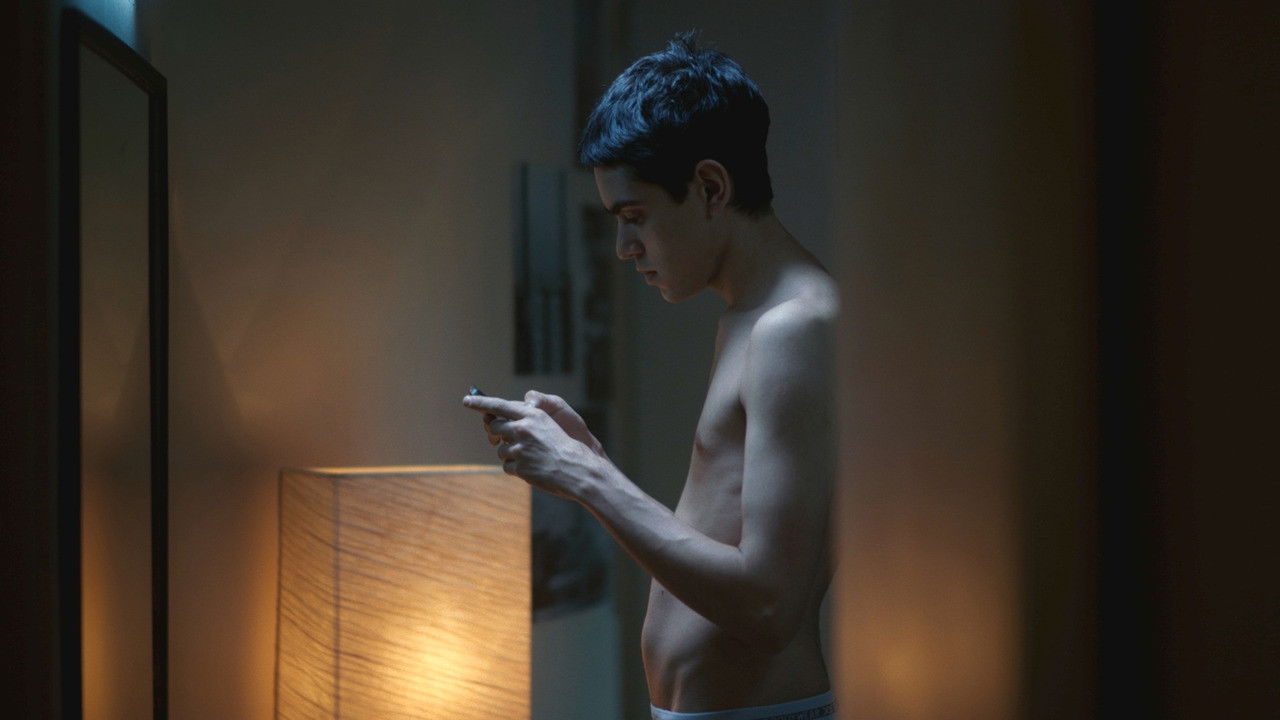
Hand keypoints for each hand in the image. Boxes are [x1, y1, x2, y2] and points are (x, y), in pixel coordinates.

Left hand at [462, 393, 601, 499]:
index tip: (466, 400)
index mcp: (531, 414)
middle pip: (495, 428)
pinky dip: (516, 469)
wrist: (577, 469)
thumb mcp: (546, 425)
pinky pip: (507, 466)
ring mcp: (519, 448)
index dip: (480, 402)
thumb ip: (523, 420)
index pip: (499, 405)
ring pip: (500, 450)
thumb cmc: (562, 446)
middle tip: (511, 441)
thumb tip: (496, 423)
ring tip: (531, 458)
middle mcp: (522, 428)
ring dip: (511, 455)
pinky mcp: (519, 466)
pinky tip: (532, 468)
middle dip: (499, 435)